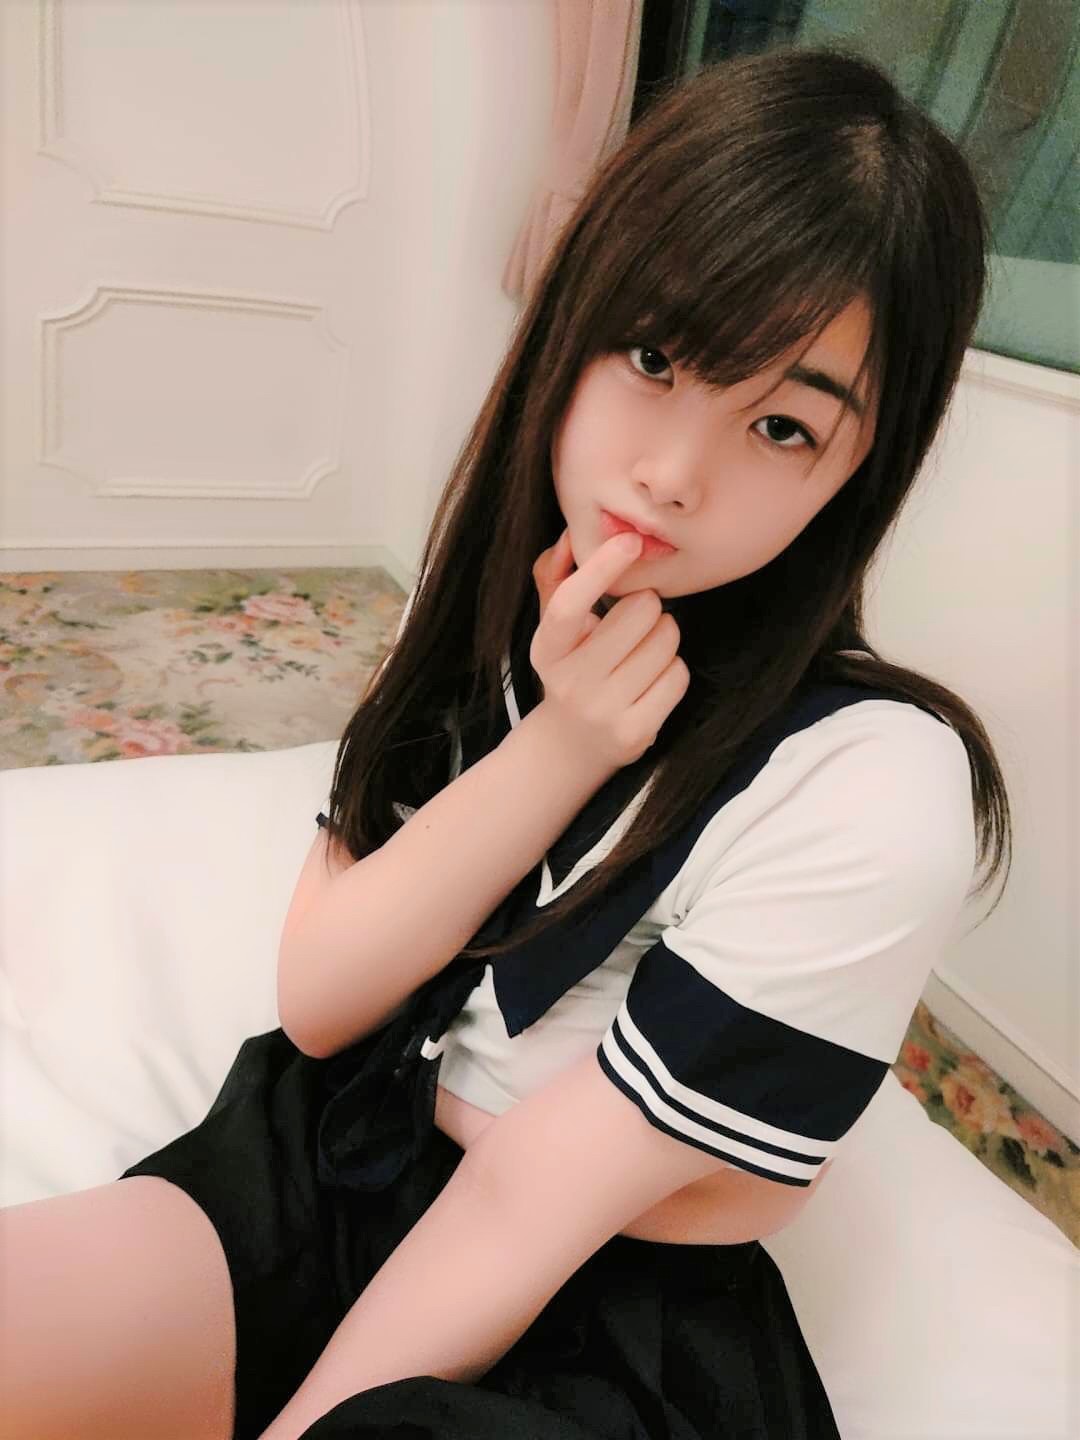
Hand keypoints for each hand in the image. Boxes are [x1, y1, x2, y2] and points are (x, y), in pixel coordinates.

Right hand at [529, 528, 689, 776]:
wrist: (570, 746)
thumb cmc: (571, 671)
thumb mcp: (555, 630)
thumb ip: (556, 577)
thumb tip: (570, 536)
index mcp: (546, 650)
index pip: (569, 604)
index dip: (601, 569)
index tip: (630, 542)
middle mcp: (570, 682)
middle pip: (640, 613)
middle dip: (649, 607)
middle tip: (637, 622)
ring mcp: (602, 710)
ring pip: (666, 642)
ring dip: (664, 638)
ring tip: (643, 653)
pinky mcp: (634, 732)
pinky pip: (678, 676)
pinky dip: (673, 671)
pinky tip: (651, 681)